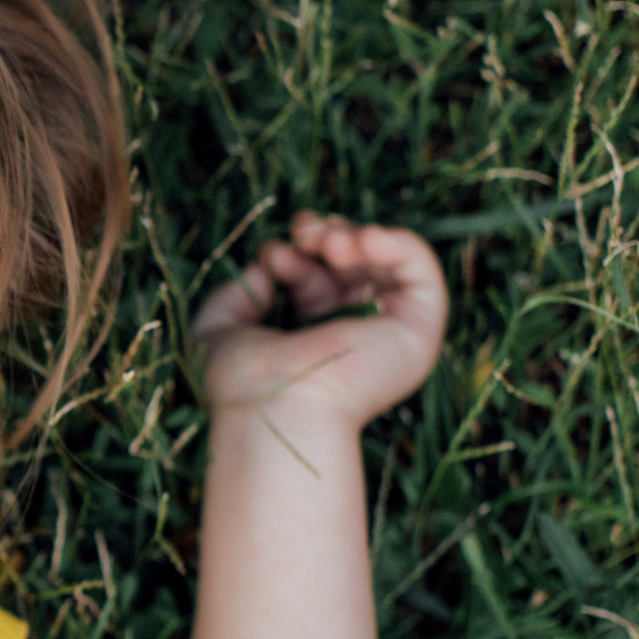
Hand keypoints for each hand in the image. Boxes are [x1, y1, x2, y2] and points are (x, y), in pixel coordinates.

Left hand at [190, 211, 446, 432]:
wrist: (276, 408)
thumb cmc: (243, 382)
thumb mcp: (217, 330)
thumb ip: (233, 295)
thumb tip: (262, 270)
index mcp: (314, 340)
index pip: (316, 281)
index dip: (296, 255)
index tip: (273, 253)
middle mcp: (355, 339)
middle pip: (353, 268)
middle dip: (326, 236)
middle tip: (302, 230)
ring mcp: (389, 335)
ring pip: (386, 265)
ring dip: (355, 236)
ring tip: (325, 238)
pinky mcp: (418, 331)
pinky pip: (422, 271)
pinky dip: (396, 242)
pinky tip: (362, 239)